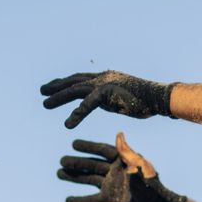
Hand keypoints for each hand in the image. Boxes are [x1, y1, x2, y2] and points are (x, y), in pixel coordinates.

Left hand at [39, 70, 173, 128]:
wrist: (159, 98)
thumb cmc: (145, 101)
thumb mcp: (121, 99)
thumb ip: (108, 100)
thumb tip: (103, 103)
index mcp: (105, 78)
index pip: (80, 79)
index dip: (65, 82)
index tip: (52, 86)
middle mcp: (102, 78)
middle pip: (74, 81)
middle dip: (57, 86)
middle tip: (41, 91)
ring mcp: (104, 83)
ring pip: (76, 90)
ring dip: (59, 97)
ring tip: (44, 104)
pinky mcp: (107, 93)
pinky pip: (87, 104)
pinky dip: (77, 114)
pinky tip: (68, 123)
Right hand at [55, 133, 186, 201]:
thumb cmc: (151, 183)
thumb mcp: (139, 165)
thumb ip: (127, 152)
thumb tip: (119, 134)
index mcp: (121, 160)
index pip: (102, 150)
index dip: (88, 147)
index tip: (74, 143)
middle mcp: (113, 171)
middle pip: (91, 165)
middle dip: (76, 163)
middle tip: (61, 160)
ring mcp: (110, 184)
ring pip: (88, 179)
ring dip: (74, 178)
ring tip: (59, 174)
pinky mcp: (109, 199)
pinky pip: (91, 199)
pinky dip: (80, 200)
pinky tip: (67, 201)